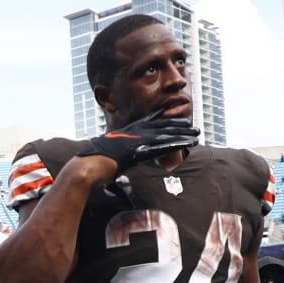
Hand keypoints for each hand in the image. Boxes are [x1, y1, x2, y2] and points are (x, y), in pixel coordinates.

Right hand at [75, 112, 199, 168]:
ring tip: (196, 135)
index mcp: (127, 131)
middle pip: (161, 126)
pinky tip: (187, 144)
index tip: (175, 116)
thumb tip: (117, 164)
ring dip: (182, 135)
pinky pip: (162, 147)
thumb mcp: (106, 156)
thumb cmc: (92, 165)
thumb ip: (116, 156)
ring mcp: (136, 140)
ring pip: (165, 135)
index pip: (148, 122)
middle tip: (192, 126)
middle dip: (178, 126)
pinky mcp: (139, 151)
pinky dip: (176, 145)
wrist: (87, 166)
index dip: (164, 118)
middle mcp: (133, 133)